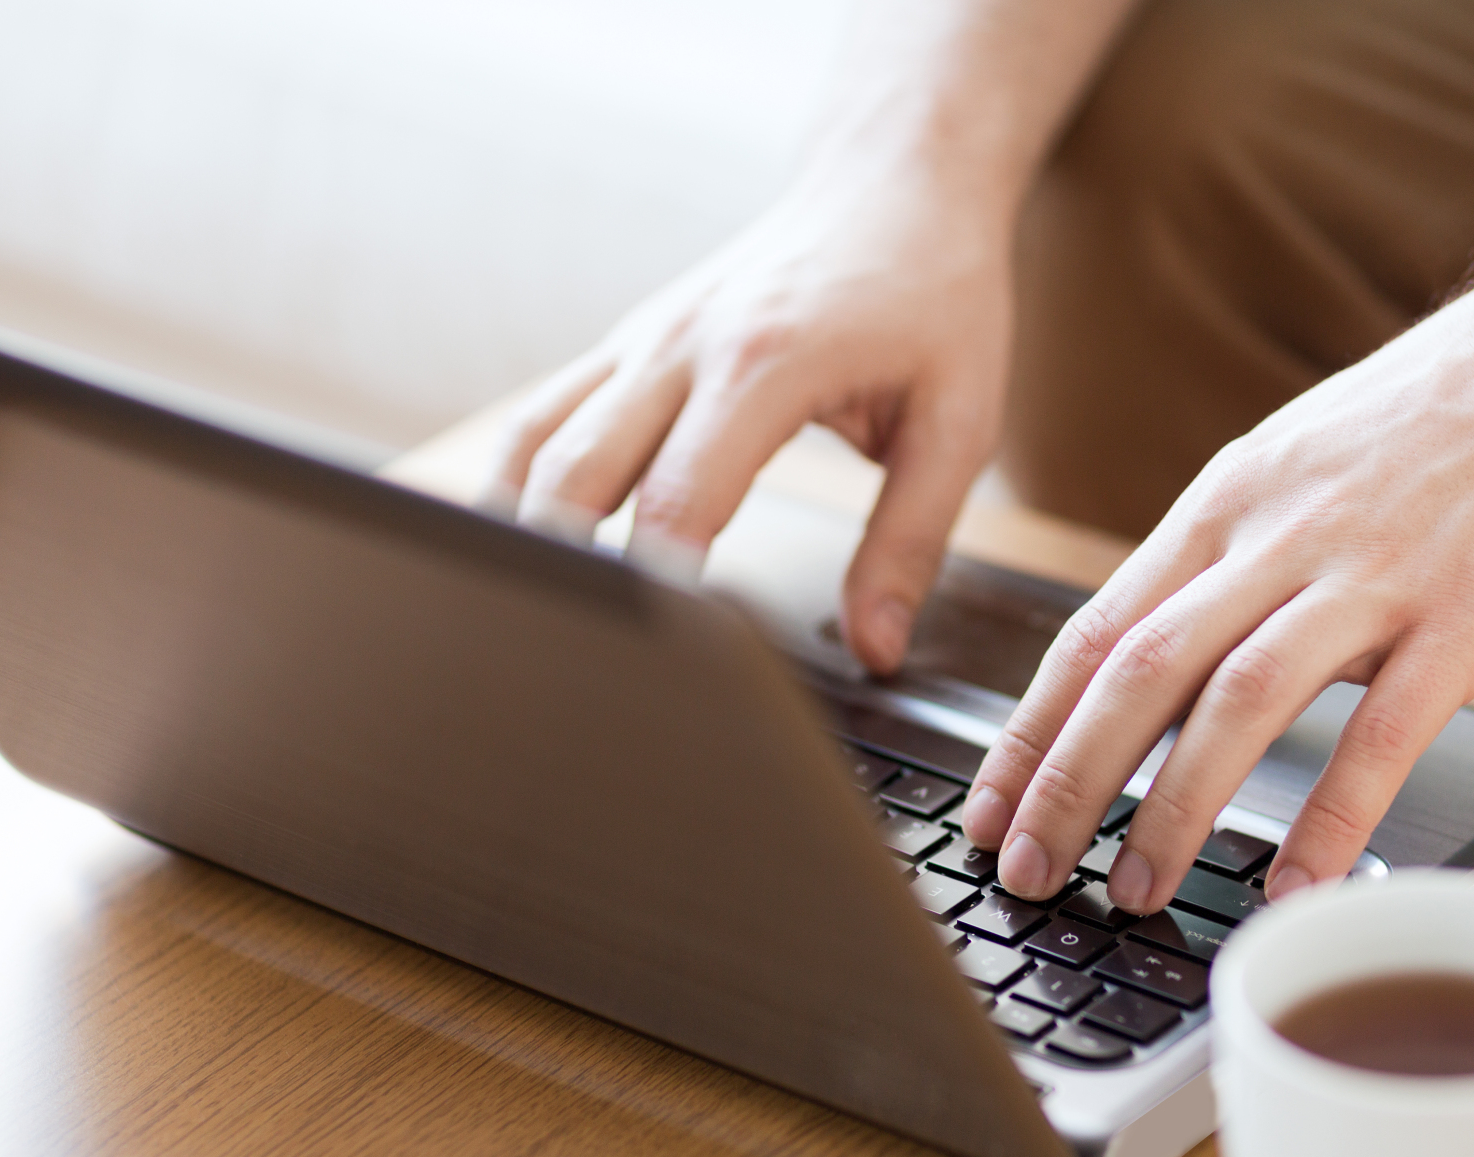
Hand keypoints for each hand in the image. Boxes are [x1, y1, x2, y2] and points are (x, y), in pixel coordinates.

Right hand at [489, 176, 1012, 671]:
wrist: (894, 183)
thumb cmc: (932, 293)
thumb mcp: (957, 420)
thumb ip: (910, 539)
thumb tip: (876, 645)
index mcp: (765, 362)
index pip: (679, 498)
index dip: (657, 585)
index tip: (652, 657)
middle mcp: (685, 343)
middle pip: (577, 472)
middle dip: (562, 568)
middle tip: (570, 655)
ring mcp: (646, 336)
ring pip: (536, 437)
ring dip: (517, 524)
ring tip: (519, 610)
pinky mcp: (631, 339)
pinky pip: (547, 411)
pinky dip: (522, 477)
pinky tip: (518, 538)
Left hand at [959, 231, 1473, 908]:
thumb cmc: (1432, 419)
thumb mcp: (1291, 466)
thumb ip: (1224, 561)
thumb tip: (1157, 659)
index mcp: (1223, 505)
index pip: (1093, 633)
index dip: (1030, 731)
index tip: (989, 810)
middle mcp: (1275, 538)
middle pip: (1139, 672)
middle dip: (1069, 784)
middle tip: (1029, 871)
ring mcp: (1368, 576)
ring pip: (1238, 703)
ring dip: (1174, 808)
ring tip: (1137, 893)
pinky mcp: (1464, 616)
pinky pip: (1383, 733)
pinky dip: (1330, 816)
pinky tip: (1295, 885)